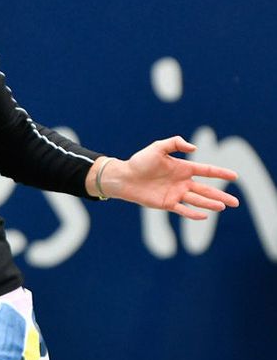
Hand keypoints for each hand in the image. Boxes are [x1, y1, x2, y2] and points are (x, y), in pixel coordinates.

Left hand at [91, 136, 239, 219]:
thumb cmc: (140, 161)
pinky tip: (204, 216)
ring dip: (210, 204)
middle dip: (221, 195)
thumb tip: (194, 148)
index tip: (235, 176)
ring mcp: (175, 194)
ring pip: (197, 200)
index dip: (220, 173)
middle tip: (236, 203)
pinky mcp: (167, 203)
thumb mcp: (157, 147)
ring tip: (223, 207)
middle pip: (206, 189)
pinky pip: (183, 210)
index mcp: (183, 168)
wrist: (124, 177)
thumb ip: (175, 143)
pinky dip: (193, 213)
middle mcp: (182, 182)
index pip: (206, 171)